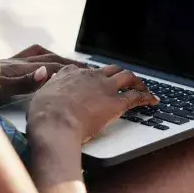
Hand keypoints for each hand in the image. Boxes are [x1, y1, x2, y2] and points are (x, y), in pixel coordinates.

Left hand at [0, 45, 86, 102]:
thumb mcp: (0, 88)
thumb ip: (23, 82)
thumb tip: (46, 72)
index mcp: (22, 68)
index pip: (53, 66)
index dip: (72, 69)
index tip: (88, 74)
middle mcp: (20, 61)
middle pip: (51, 59)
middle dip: (70, 64)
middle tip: (88, 70)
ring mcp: (12, 60)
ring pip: (42, 55)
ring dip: (60, 58)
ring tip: (72, 65)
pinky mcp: (5, 63)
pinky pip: (29, 55)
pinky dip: (42, 55)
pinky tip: (45, 60)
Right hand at [27, 64, 159, 143]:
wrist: (55, 123)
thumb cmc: (43, 115)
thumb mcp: (40, 97)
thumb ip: (48, 92)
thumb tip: (48, 91)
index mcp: (70, 74)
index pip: (84, 70)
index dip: (92, 76)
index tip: (95, 81)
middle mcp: (90, 76)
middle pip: (110, 69)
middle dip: (120, 74)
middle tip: (126, 81)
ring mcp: (105, 88)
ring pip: (127, 76)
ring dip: (138, 81)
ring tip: (144, 87)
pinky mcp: (117, 102)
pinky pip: (137, 96)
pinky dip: (148, 97)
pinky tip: (154, 101)